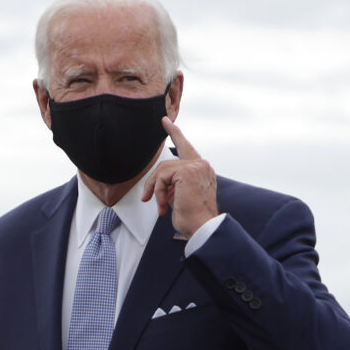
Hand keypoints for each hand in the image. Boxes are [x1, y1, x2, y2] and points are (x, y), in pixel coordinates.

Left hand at [141, 117, 218, 238]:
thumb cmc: (193, 217)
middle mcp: (202, 165)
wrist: (202, 227)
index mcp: (202, 170)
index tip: (165, 122)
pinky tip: (163, 204)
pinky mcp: (187, 171)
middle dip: (155, 181)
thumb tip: (160, 181)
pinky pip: (162, 177)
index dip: (175, 134)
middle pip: (168, 163)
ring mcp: (196, 166)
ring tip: (159, 205)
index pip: (186, 148)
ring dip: (156, 189)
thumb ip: (174, 183)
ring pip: (163, 170)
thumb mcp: (181, 196)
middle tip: (146, 196)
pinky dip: (159, 192)